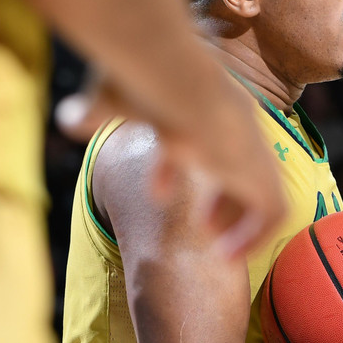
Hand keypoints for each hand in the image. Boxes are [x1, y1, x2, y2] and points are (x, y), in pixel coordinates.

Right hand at [56, 70, 284, 258]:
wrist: (185, 90)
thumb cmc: (146, 87)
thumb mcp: (117, 96)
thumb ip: (97, 110)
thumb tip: (68, 117)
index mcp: (208, 106)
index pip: (203, 138)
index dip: (177, 168)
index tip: (158, 194)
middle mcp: (237, 128)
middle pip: (238, 169)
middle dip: (221, 198)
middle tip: (200, 223)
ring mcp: (254, 152)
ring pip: (259, 192)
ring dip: (235, 219)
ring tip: (214, 245)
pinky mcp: (264, 177)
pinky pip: (274, 214)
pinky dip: (253, 236)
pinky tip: (226, 255)